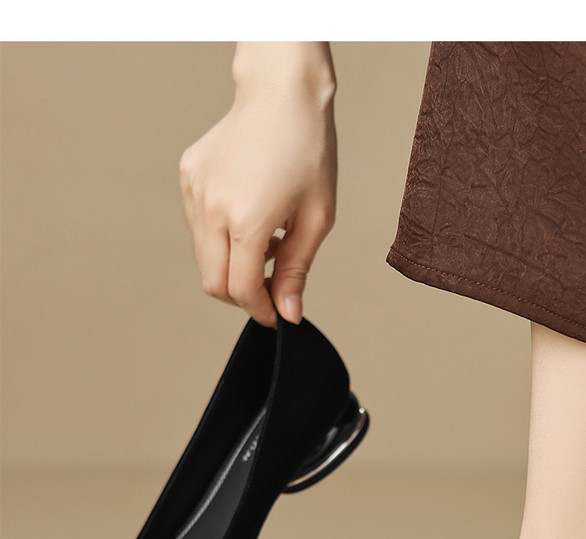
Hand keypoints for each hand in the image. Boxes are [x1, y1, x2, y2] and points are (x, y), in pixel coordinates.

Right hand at [179, 46, 336, 327]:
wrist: (282, 95)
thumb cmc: (308, 152)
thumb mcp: (316, 218)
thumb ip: (296, 270)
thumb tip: (287, 313)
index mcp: (247, 220)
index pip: (240, 290)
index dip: (259, 310)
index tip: (275, 316)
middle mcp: (212, 208)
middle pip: (214, 282)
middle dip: (242, 296)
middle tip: (270, 287)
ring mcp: (195, 192)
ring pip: (204, 258)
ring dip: (232, 266)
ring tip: (267, 243)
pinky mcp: (188, 178)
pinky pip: (199, 228)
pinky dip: (222, 238)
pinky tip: (250, 217)